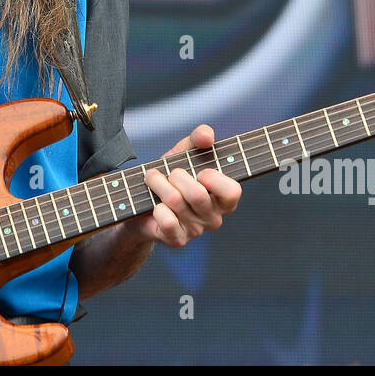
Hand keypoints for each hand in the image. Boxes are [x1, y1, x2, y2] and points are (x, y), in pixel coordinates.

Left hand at [130, 124, 241, 247]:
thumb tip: (207, 135)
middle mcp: (214, 217)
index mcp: (223, 198)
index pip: (232, 192)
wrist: (142, 202)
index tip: (200, 171)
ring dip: (158, 184)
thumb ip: (198, 140)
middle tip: (168, 172)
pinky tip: (154, 205)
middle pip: (197, 195)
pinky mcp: (177, 240)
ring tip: (152, 178)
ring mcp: (196, 231)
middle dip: (176, 176)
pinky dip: (156, 208)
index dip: (215, 179)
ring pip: (176, 202)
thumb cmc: (171, 177)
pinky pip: (167, 222)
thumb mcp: (184, 153)